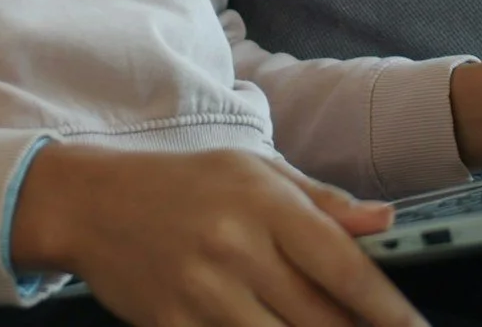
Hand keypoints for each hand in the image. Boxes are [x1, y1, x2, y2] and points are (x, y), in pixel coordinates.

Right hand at [11, 143, 426, 326]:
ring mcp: (202, 294)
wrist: (92, 204)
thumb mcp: (255, 170)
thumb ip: (324, 200)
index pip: (344, 266)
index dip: (389, 309)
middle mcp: (236, 250)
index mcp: (264, 204)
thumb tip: (386, 222)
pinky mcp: (173, 326)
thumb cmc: (184, 184)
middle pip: (320, 318)